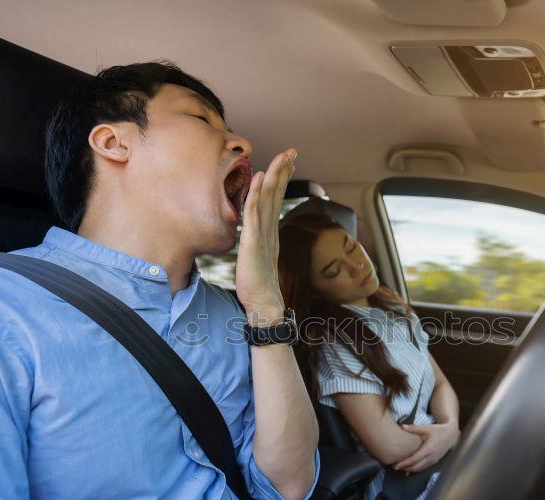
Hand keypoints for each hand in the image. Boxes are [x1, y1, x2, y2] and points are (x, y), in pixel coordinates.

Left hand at [235, 148, 296, 322]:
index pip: (277, 198)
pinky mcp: (253, 242)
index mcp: (271, 230)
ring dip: (275, 176)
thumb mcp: (258, 256)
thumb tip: (256, 232)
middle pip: (277, 193)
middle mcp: (270, 229)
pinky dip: (256, 193)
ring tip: (281, 157)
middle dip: (284, 170)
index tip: (288, 160)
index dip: (282, 178)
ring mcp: (263, 234)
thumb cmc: (258, 284)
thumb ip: (258, 240)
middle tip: (292, 151)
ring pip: (269, 198)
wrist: (263, 303)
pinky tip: (260, 178)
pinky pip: (254, 213)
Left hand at [394, 421, 459, 472]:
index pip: (414, 459)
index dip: (404, 463)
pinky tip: (408, 466)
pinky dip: (415, 468)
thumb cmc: (438, 431)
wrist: (451, 436)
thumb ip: (414, 428)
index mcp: (429, 449)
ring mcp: (433, 461)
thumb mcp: (426, 428)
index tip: (396, 465)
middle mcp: (431, 457)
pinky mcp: (434, 462)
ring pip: (419, 469)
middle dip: (404, 468)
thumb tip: (401, 426)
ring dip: (409, 470)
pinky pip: (423, 468)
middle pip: (415, 467)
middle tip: (394, 467)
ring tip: (399, 467)